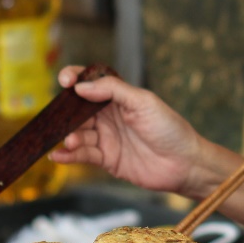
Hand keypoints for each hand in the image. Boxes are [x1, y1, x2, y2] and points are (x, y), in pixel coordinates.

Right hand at [51, 67, 201, 193]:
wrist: (185, 163)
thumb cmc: (169, 128)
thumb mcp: (143, 102)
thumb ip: (113, 91)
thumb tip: (81, 86)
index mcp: (119, 97)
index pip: (90, 83)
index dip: (75, 78)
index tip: (65, 81)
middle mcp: (109, 116)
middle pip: (78, 110)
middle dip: (66, 112)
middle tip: (60, 118)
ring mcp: (107, 138)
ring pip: (78, 133)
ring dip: (69, 136)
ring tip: (72, 139)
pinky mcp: (107, 159)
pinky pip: (83, 155)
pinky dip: (69, 155)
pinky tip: (59, 156)